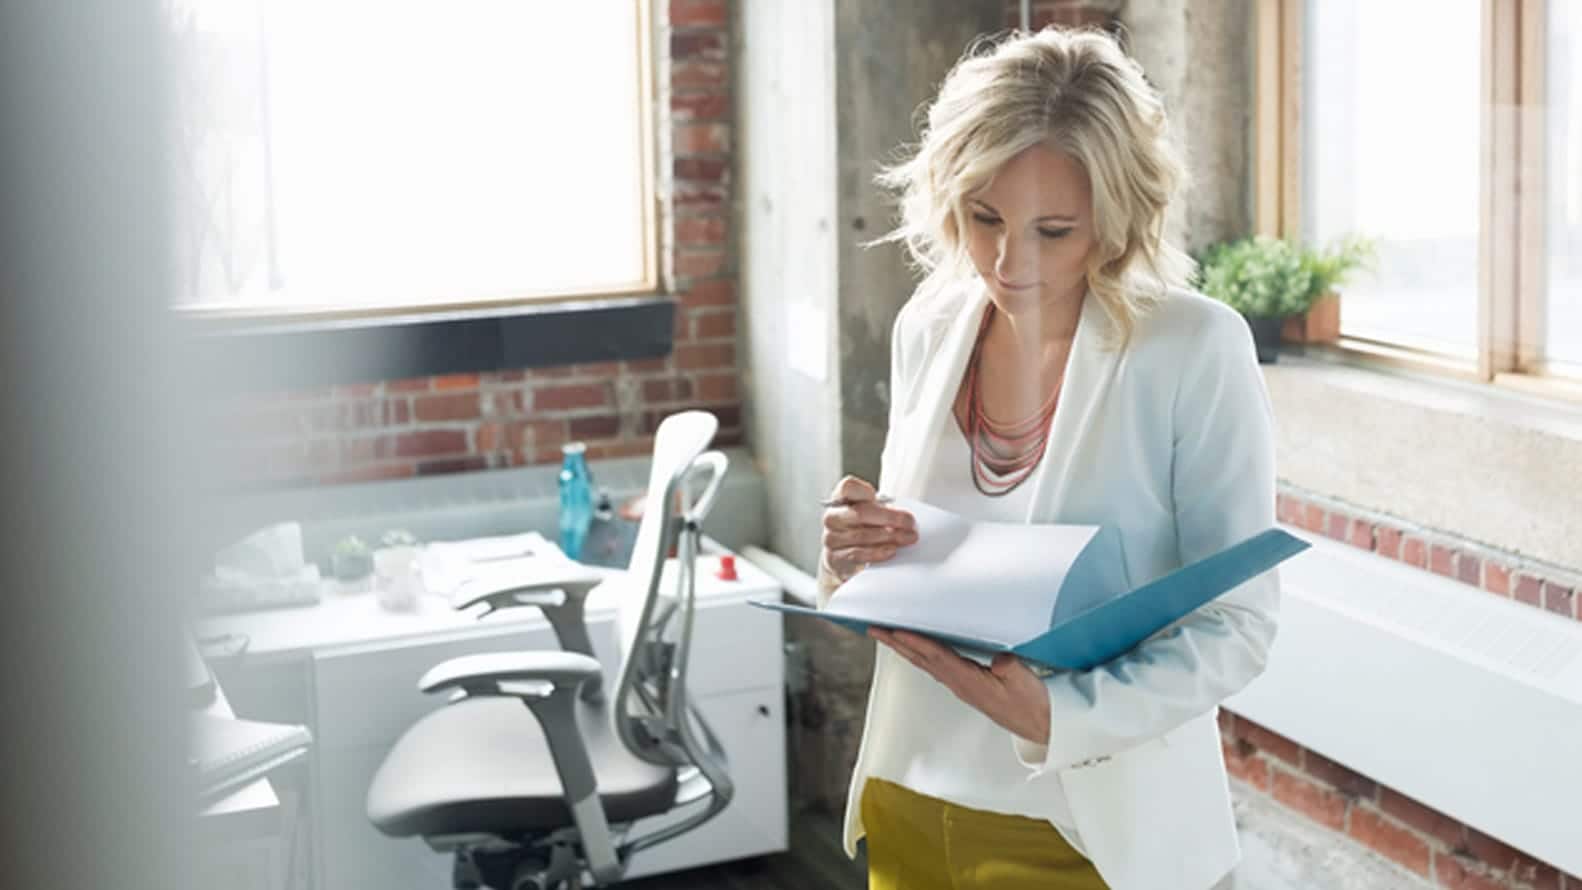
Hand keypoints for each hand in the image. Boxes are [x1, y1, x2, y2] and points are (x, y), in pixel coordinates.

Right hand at [819, 476, 916, 588]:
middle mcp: (832, 517)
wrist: (847, 555)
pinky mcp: (835, 557)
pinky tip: (891, 550)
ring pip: (861, 535)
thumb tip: (906, 519)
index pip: (848, 487)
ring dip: (889, 537)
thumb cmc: (865, 527)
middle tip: (910, 523)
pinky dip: (878, 552)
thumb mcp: (873, 512)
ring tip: (907, 538)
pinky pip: (858, 554)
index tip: (881, 497)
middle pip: (860, 513)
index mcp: (841, 498)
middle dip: (890, 518)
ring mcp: (831, 538)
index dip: (865, 491)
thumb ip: (882, 508)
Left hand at [870, 628, 1050, 745]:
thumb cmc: (1034, 705)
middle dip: (897, 644)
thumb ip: (1010, 669)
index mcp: (970, 681)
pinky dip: (922, 654)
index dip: (915, 642)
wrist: (1042, 726)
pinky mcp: (969, 686)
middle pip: (922, 659)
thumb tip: (998, 661)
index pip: (936, 656)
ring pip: (926, 663)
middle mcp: (960, 684)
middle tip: (875, 630)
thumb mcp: (1025, 683)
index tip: (895, 631)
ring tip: (887, 636)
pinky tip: (918, 650)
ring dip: (905, 648)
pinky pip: (938, 666)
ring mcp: (963, 686)